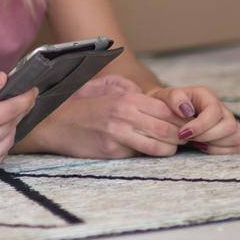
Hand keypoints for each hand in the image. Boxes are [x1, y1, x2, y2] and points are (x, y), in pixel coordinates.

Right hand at [0, 71, 36, 181]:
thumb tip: (3, 79)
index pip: (11, 110)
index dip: (25, 98)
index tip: (32, 90)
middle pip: (13, 125)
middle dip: (18, 110)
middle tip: (18, 98)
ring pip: (8, 141)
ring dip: (10, 127)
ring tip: (3, 114)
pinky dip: (1, 142)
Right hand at [31, 75, 183, 157]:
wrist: (53, 123)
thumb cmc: (80, 104)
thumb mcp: (103, 85)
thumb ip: (127, 86)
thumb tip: (147, 92)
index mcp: (125, 97)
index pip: (165, 109)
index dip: (180, 118)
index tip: (186, 123)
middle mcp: (124, 114)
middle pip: (167, 128)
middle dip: (181, 135)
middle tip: (185, 138)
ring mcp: (118, 134)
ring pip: (158, 145)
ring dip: (170, 149)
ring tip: (173, 148)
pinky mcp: (111, 151)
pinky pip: (139, 154)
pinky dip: (150, 154)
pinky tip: (152, 151)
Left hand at [147, 84, 239, 154]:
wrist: (165, 113)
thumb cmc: (165, 104)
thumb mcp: (165, 96)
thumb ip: (175, 98)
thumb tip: (186, 110)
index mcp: (207, 95)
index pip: (214, 111)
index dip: (200, 125)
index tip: (182, 133)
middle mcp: (221, 108)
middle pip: (230, 126)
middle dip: (207, 136)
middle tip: (188, 138)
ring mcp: (227, 122)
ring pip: (236, 137)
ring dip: (214, 144)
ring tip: (195, 142)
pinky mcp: (228, 136)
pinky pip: (235, 148)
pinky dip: (219, 151)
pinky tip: (202, 147)